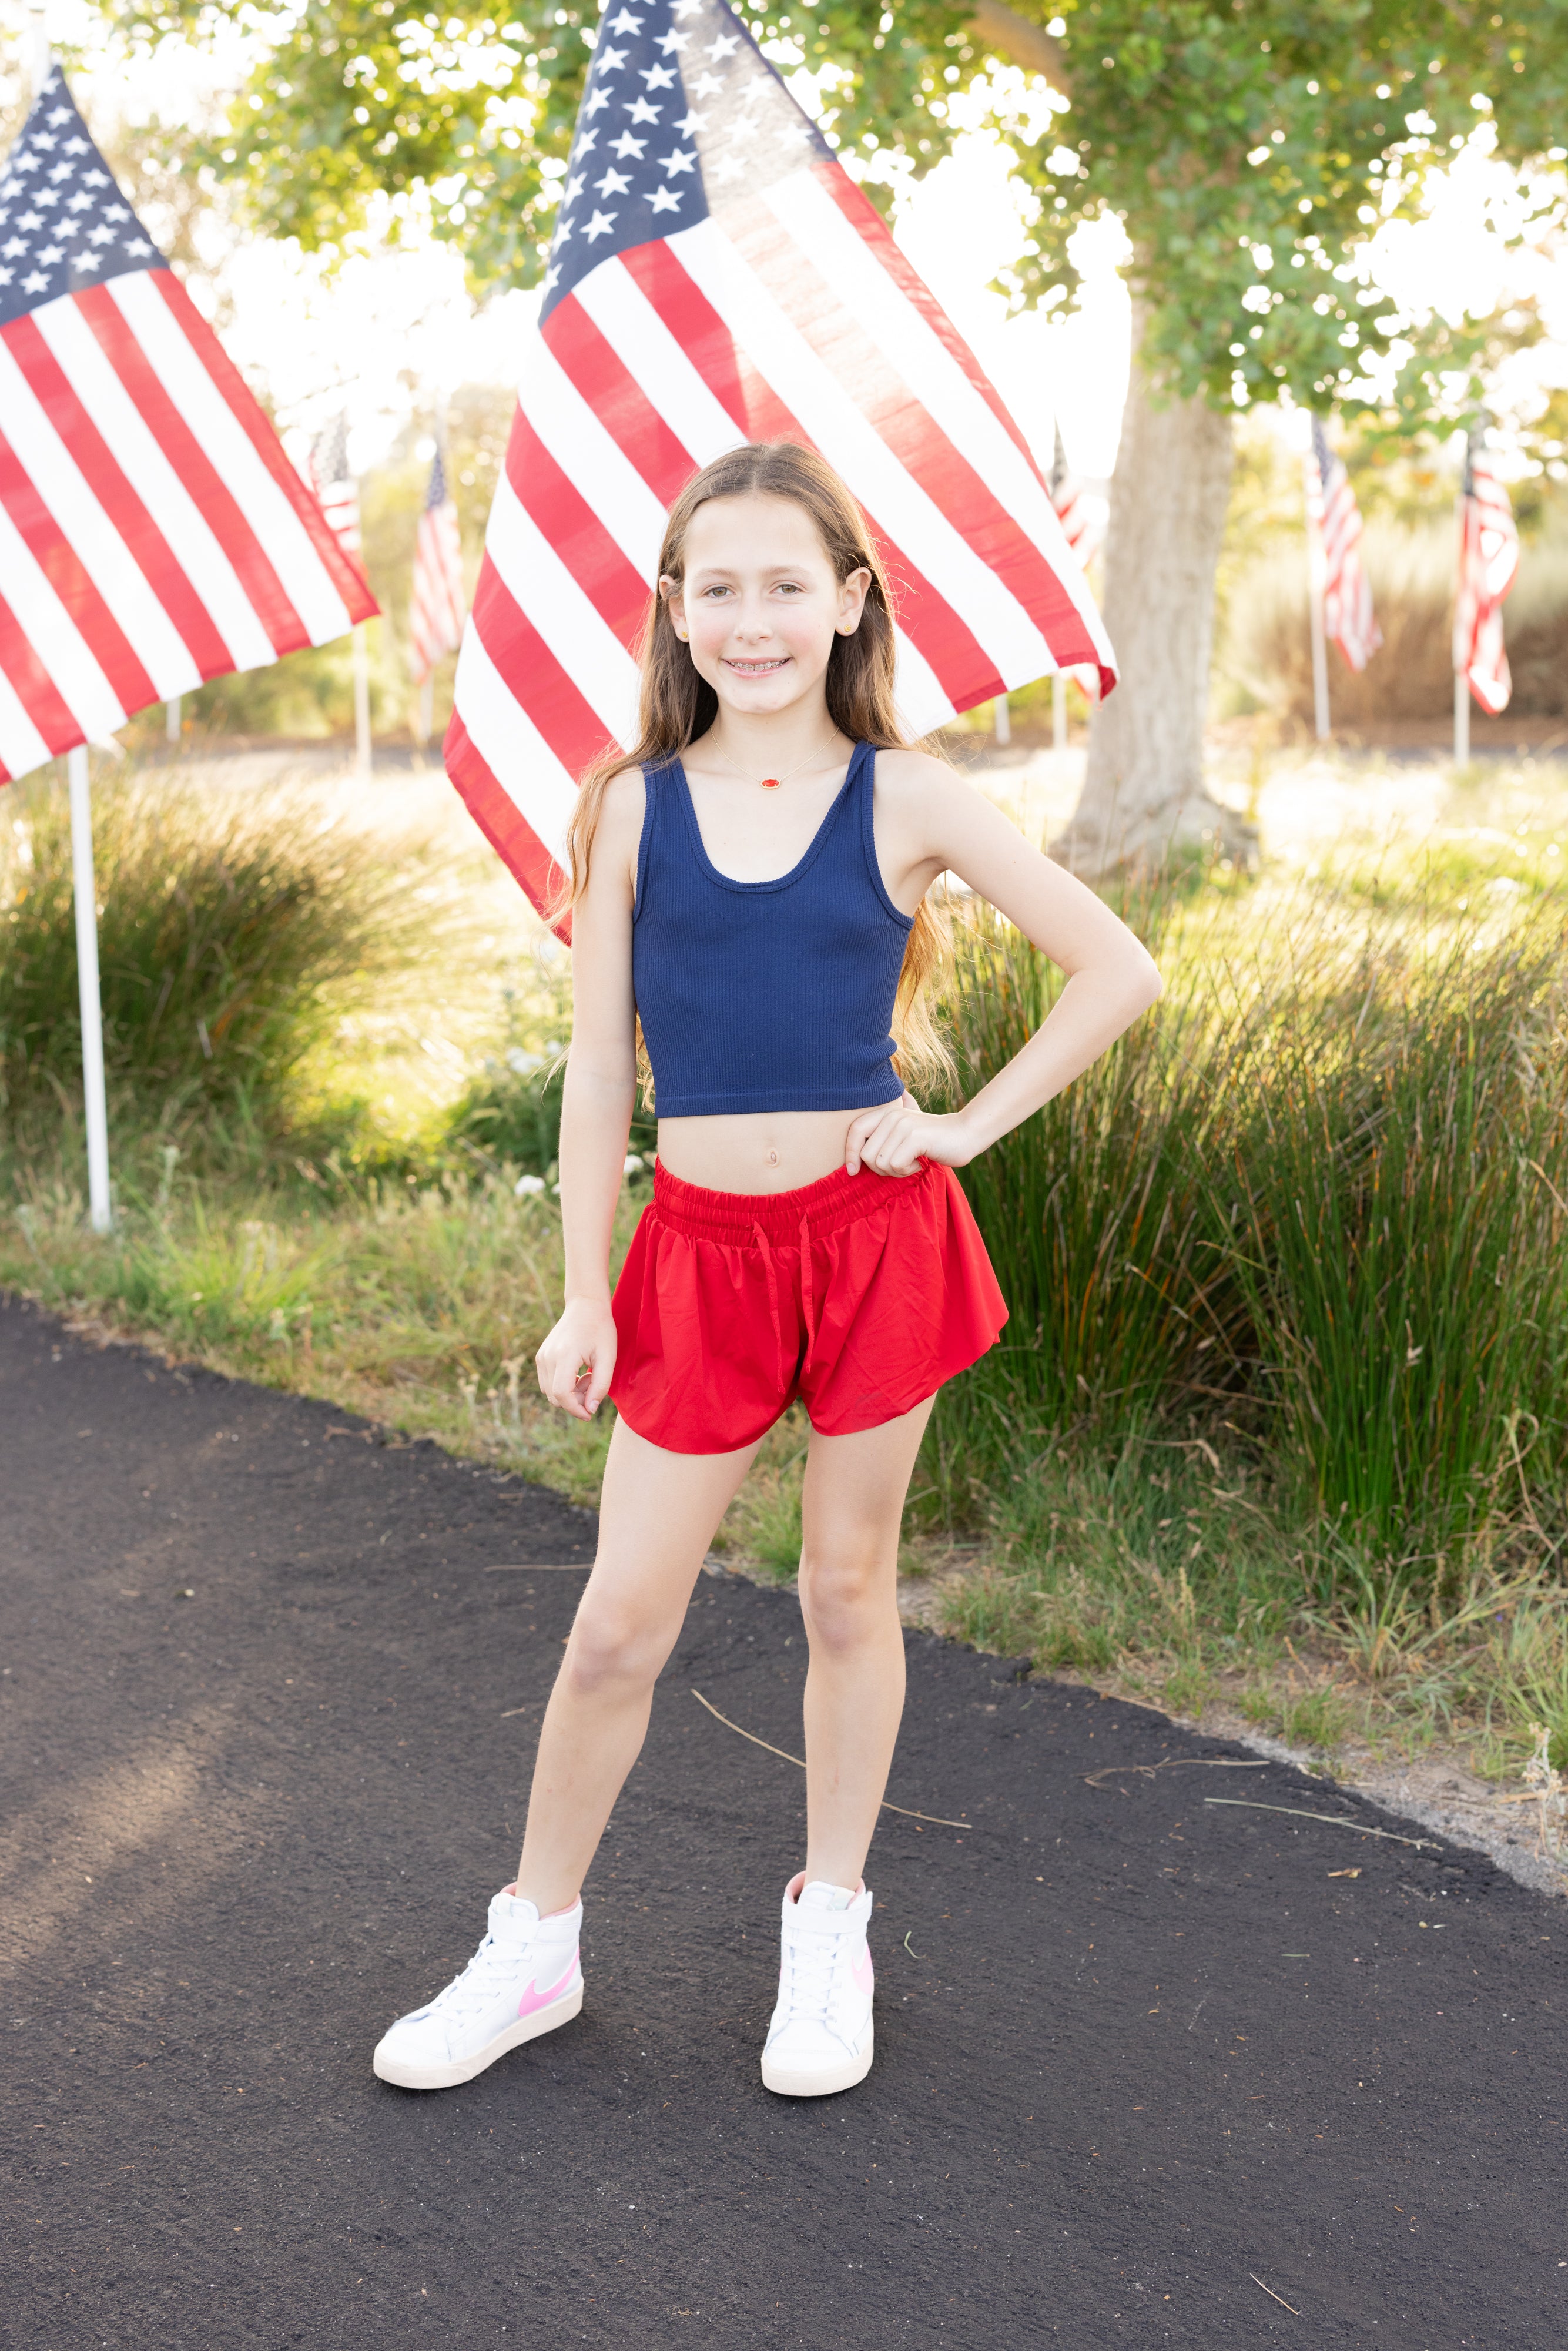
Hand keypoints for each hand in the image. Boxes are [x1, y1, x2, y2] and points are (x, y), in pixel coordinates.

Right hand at [536, 1297, 617, 1419]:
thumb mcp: (608, 1358)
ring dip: (569, 1394)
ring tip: (586, 1375)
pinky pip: (548, 1383)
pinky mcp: (541, 1357)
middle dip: (575, 1401)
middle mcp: (547, 1357)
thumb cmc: (601, 1329)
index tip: (590, 1413)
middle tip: (593, 1384)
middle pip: (555, 1397)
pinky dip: (562, 1386)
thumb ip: (600, 1385)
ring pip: (550, 1393)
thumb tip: (589, 1410)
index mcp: (564, 1355)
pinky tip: (577, 1373)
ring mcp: (541, 1357)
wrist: (585, 1306)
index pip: (561, 1395)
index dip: (576, 1409)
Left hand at [844, 1095, 974, 1178]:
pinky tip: (918, 1163)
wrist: (964, 1134)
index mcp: (886, 1112)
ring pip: (880, 1163)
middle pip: (866, 1154)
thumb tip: (854, 1158)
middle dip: (880, 1169)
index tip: (853, 1171)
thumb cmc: (931, 1140)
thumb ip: (884, 1135)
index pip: (855, 1130)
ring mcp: (903, 1125)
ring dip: (896, 1171)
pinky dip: (907, 1171)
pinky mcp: (915, 1137)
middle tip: (899, 1165)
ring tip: (911, 1162)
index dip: (850, 1153)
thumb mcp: (904, 1132)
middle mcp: (893, 1115)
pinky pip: (896, 1165)